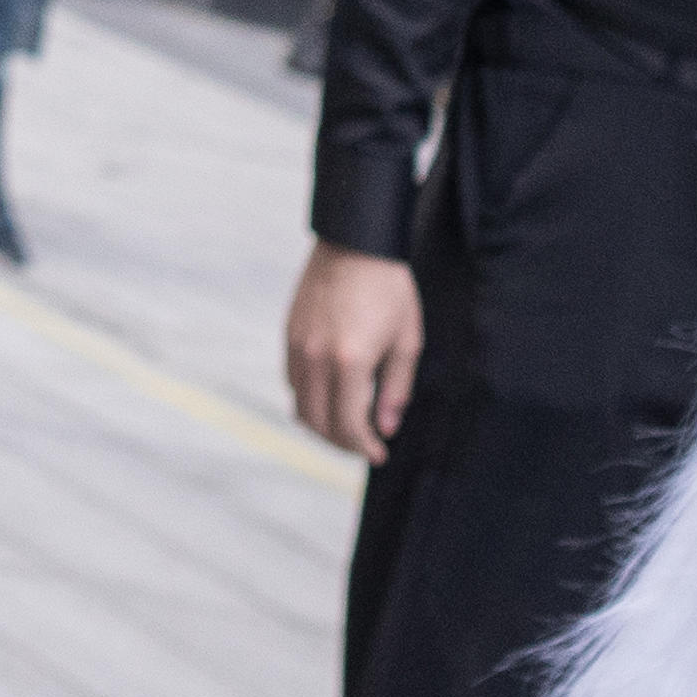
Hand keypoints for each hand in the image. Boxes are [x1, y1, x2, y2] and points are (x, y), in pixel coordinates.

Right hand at [286, 240, 422, 457]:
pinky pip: (292, 380)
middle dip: (341, 442)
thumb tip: (386, 426)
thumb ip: (396, 388)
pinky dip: (308, 398)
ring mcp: (297, 345)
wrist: (355, 241)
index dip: (363, 447)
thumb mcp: (406, 340)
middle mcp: (316, 358)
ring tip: (346, 425)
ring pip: (299, 405)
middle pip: (318, 423)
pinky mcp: (289, 333)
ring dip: (321, 423)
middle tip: (364, 445)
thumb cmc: (389, 288)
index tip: (379, 454)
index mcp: (349, 362)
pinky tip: (330, 395)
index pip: (348, 425)